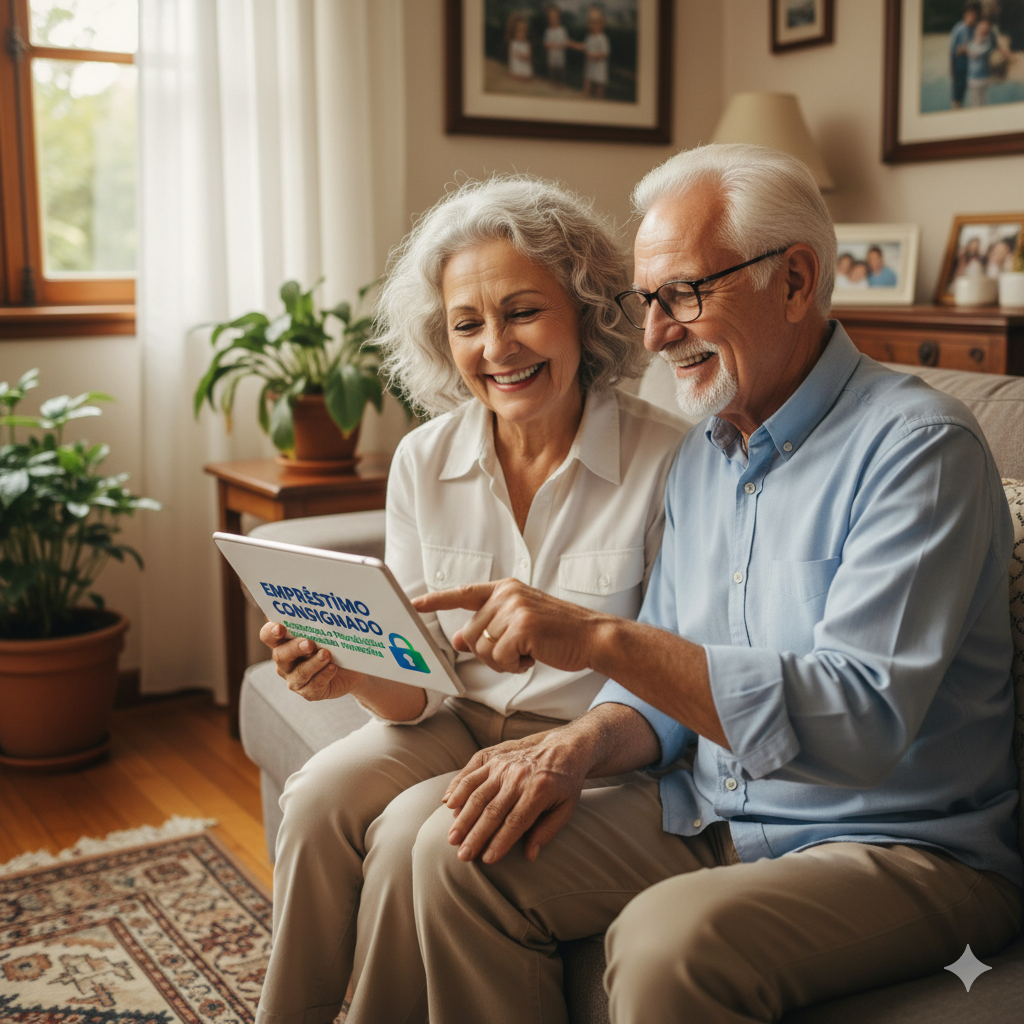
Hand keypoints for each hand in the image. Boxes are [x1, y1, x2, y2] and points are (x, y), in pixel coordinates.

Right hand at [260, 621, 366, 701]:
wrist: (352, 670)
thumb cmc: (335, 645)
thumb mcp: (326, 633)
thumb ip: (317, 623)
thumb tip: (321, 607)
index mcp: (284, 643)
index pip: (268, 635)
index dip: (271, 631)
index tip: (280, 628)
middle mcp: (285, 662)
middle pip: (280, 655)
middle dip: (294, 648)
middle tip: (309, 643)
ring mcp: (295, 679)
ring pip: (299, 673)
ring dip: (313, 663)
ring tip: (326, 654)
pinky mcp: (309, 692)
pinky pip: (314, 685)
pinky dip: (324, 675)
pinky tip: (333, 667)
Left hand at [412, 579, 604, 675]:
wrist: (592, 636)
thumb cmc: (557, 633)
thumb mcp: (519, 625)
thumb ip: (489, 628)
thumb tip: (460, 640)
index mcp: (505, 588)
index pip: (463, 593)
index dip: (437, 600)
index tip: (415, 604)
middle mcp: (506, 594)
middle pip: (472, 635)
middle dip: (491, 652)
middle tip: (520, 650)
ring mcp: (514, 609)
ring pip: (483, 649)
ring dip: (504, 661)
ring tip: (528, 651)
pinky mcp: (522, 626)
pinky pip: (499, 658)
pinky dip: (514, 665)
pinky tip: (533, 656)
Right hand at [441, 726, 592, 863]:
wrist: (564, 747)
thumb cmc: (565, 783)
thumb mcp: (566, 808)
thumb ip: (547, 832)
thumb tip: (529, 856)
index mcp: (538, 790)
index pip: (515, 821)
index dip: (500, 842)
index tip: (487, 860)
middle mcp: (518, 776)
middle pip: (492, 810)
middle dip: (475, 835)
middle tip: (462, 855)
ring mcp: (503, 765)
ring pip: (477, 793)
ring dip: (462, 817)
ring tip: (451, 838)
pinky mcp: (493, 757)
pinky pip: (471, 773)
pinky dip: (457, 788)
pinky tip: (448, 805)